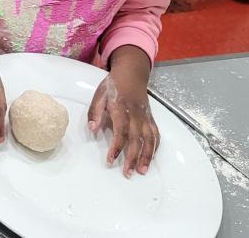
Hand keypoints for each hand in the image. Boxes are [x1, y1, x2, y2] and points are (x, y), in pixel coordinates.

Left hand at [87, 46, 158, 177]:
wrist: (131, 74)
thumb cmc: (113, 86)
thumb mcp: (99, 95)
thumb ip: (95, 113)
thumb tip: (92, 130)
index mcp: (121, 108)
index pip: (121, 132)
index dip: (116, 147)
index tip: (110, 160)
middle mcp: (136, 115)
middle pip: (136, 139)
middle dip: (132, 158)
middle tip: (127, 173)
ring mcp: (146, 117)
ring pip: (149, 139)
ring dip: (147, 156)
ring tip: (142, 171)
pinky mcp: (151, 118)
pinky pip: (156, 134)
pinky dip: (155, 147)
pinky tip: (151, 158)